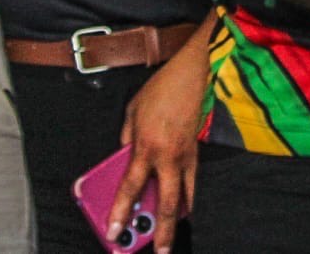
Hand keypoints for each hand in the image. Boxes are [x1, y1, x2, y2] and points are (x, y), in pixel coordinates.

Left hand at [109, 37, 212, 253]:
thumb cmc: (163, 88)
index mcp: (146, 146)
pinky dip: (188, 200)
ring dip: (176, 221)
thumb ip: (126, 138)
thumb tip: (124, 157)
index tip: (112, 231)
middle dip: (159, 231)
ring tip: (170, 239)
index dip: (119, 212)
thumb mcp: (132, 111)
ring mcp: (186, 157)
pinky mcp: (197, 153)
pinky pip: (193, 184)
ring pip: (184, 199)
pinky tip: (184, 209)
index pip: (130, 187)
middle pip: (164, 204)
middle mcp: (167, 156)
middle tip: (156, 250)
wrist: (194, 73)